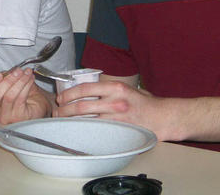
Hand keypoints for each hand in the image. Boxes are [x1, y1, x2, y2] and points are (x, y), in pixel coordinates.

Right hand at [0, 68, 51, 123]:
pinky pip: (21, 98)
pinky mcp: (18, 117)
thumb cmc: (20, 92)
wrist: (37, 102)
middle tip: (17, 71)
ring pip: (9, 96)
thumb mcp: (6, 81)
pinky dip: (26, 85)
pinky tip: (30, 79)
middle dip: (7, 80)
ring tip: (26, 73)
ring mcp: (5, 116)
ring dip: (20, 81)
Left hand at [54, 80, 174, 140]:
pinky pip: (96, 131)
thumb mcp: (127, 89)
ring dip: (70, 121)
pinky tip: (76, 132)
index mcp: (115, 87)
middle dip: (65, 109)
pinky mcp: (119, 130)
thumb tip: (86, 91)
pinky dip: (84, 131)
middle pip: (82, 105)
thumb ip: (108, 89)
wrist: (163, 117)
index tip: (61, 98)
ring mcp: (116, 117)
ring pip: (86, 120)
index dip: (69, 93)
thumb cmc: (145, 103)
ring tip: (62, 122)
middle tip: (57, 112)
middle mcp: (115, 101)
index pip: (85, 88)